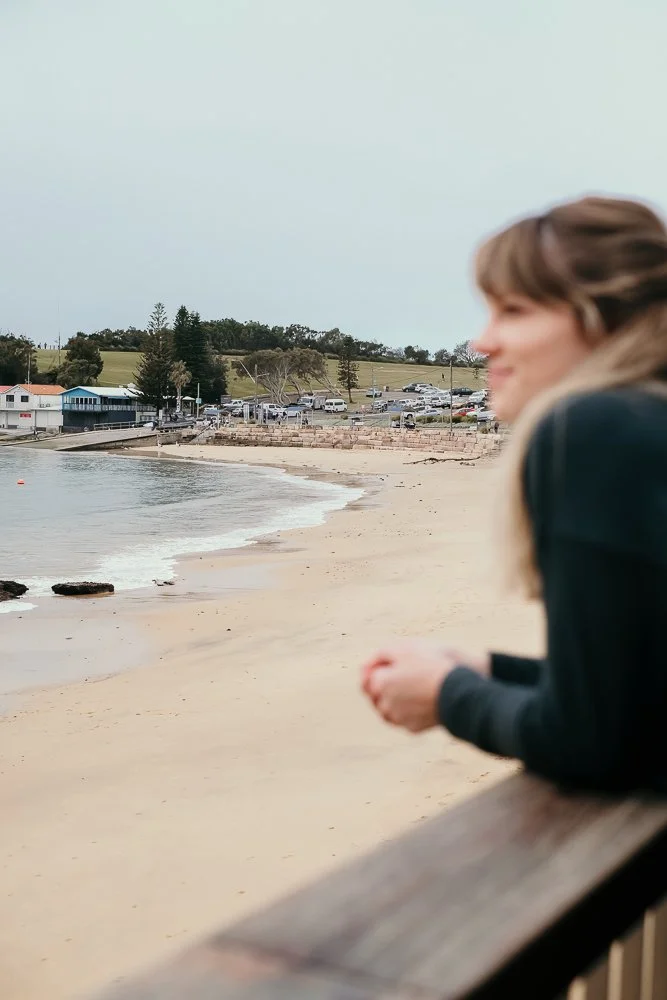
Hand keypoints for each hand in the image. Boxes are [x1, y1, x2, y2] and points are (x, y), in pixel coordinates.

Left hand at [360, 639, 488, 732]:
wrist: (458, 690)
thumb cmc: (431, 664)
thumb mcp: (404, 648)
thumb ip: (380, 655)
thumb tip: (364, 667)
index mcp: (380, 683)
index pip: (367, 678)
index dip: (380, 670)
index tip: (397, 666)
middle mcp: (385, 703)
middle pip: (376, 696)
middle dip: (384, 688)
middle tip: (405, 677)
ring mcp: (399, 718)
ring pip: (388, 711)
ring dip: (393, 702)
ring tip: (412, 689)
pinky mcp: (413, 728)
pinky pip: (405, 719)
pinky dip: (409, 712)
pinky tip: (421, 701)